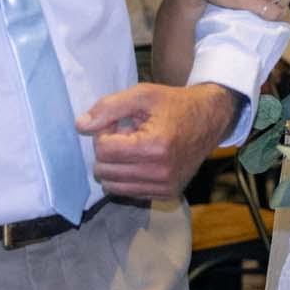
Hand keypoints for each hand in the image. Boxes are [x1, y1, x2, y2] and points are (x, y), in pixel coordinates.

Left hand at [82, 82, 240, 198]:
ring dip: (115, 166)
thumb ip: (108, 108)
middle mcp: (160, 173)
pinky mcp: (168, 195)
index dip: (104, 132)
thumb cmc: (174, 104)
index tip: (119, 123)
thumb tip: (80, 126)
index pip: (103, 150)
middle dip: (108, 150)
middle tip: (126, 134)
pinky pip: (128, 193)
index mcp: (154, 146)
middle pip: (105, 170)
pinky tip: (141, 160)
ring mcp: (165, 187)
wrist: (210, 119)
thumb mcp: (142, 94)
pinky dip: (127, 177)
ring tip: (133, 147)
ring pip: (112, 186)